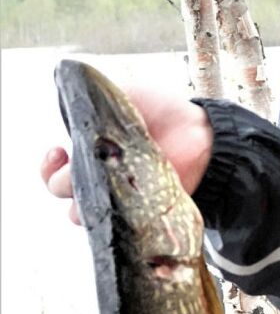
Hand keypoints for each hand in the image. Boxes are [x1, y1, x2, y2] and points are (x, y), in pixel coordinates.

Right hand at [41, 86, 214, 225]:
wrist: (197, 134)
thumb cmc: (161, 112)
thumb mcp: (122, 93)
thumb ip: (92, 96)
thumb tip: (69, 87)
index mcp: (90, 152)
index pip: (55, 167)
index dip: (49, 165)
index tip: (57, 151)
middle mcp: (99, 177)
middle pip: (61, 190)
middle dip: (59, 180)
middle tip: (75, 167)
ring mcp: (118, 197)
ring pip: (79, 213)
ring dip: (80, 200)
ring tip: (101, 183)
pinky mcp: (137, 214)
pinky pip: (112, 227)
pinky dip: (109, 217)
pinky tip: (118, 197)